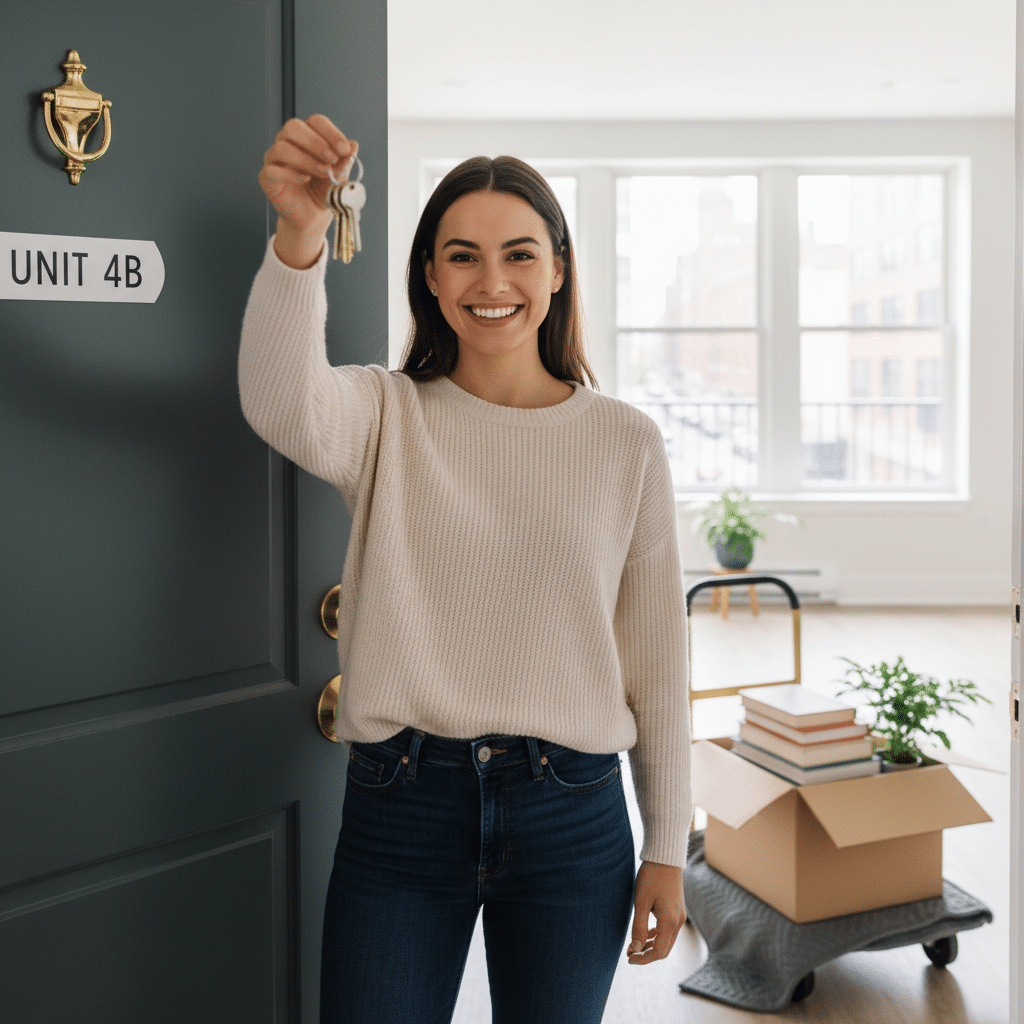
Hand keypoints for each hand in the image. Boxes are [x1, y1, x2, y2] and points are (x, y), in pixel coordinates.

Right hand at [258, 114, 357, 268]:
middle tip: (332, 159)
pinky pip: (272, 170)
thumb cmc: (323, 191)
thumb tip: (353, 145)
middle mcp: (288, 143)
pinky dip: (291, 174)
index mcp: (307, 137)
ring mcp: (275, 159)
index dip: (331, 132)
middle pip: (293, 127)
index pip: (315, 121)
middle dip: (316, 142)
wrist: (313, 215)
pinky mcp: (268, 177)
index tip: (344, 149)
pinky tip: (305, 179)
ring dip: (306, 160)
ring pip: (282, 147)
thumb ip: (345, 160)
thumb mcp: (339, 174)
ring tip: (323, 173)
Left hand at [626, 860, 686, 964]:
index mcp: (670, 922)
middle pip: (664, 949)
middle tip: (629, 953)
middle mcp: (678, 922)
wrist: (665, 857)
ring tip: (634, 945)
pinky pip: (668, 930)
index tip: (628, 958)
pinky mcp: (677, 910)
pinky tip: (644, 933)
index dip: (643, 959)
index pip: (658, 952)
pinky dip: (656, 935)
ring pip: (666, 940)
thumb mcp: (641, 902)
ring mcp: (679, 916)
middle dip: (647, 954)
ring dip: (651, 945)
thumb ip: (638, 927)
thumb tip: (635, 949)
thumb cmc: (651, 877)